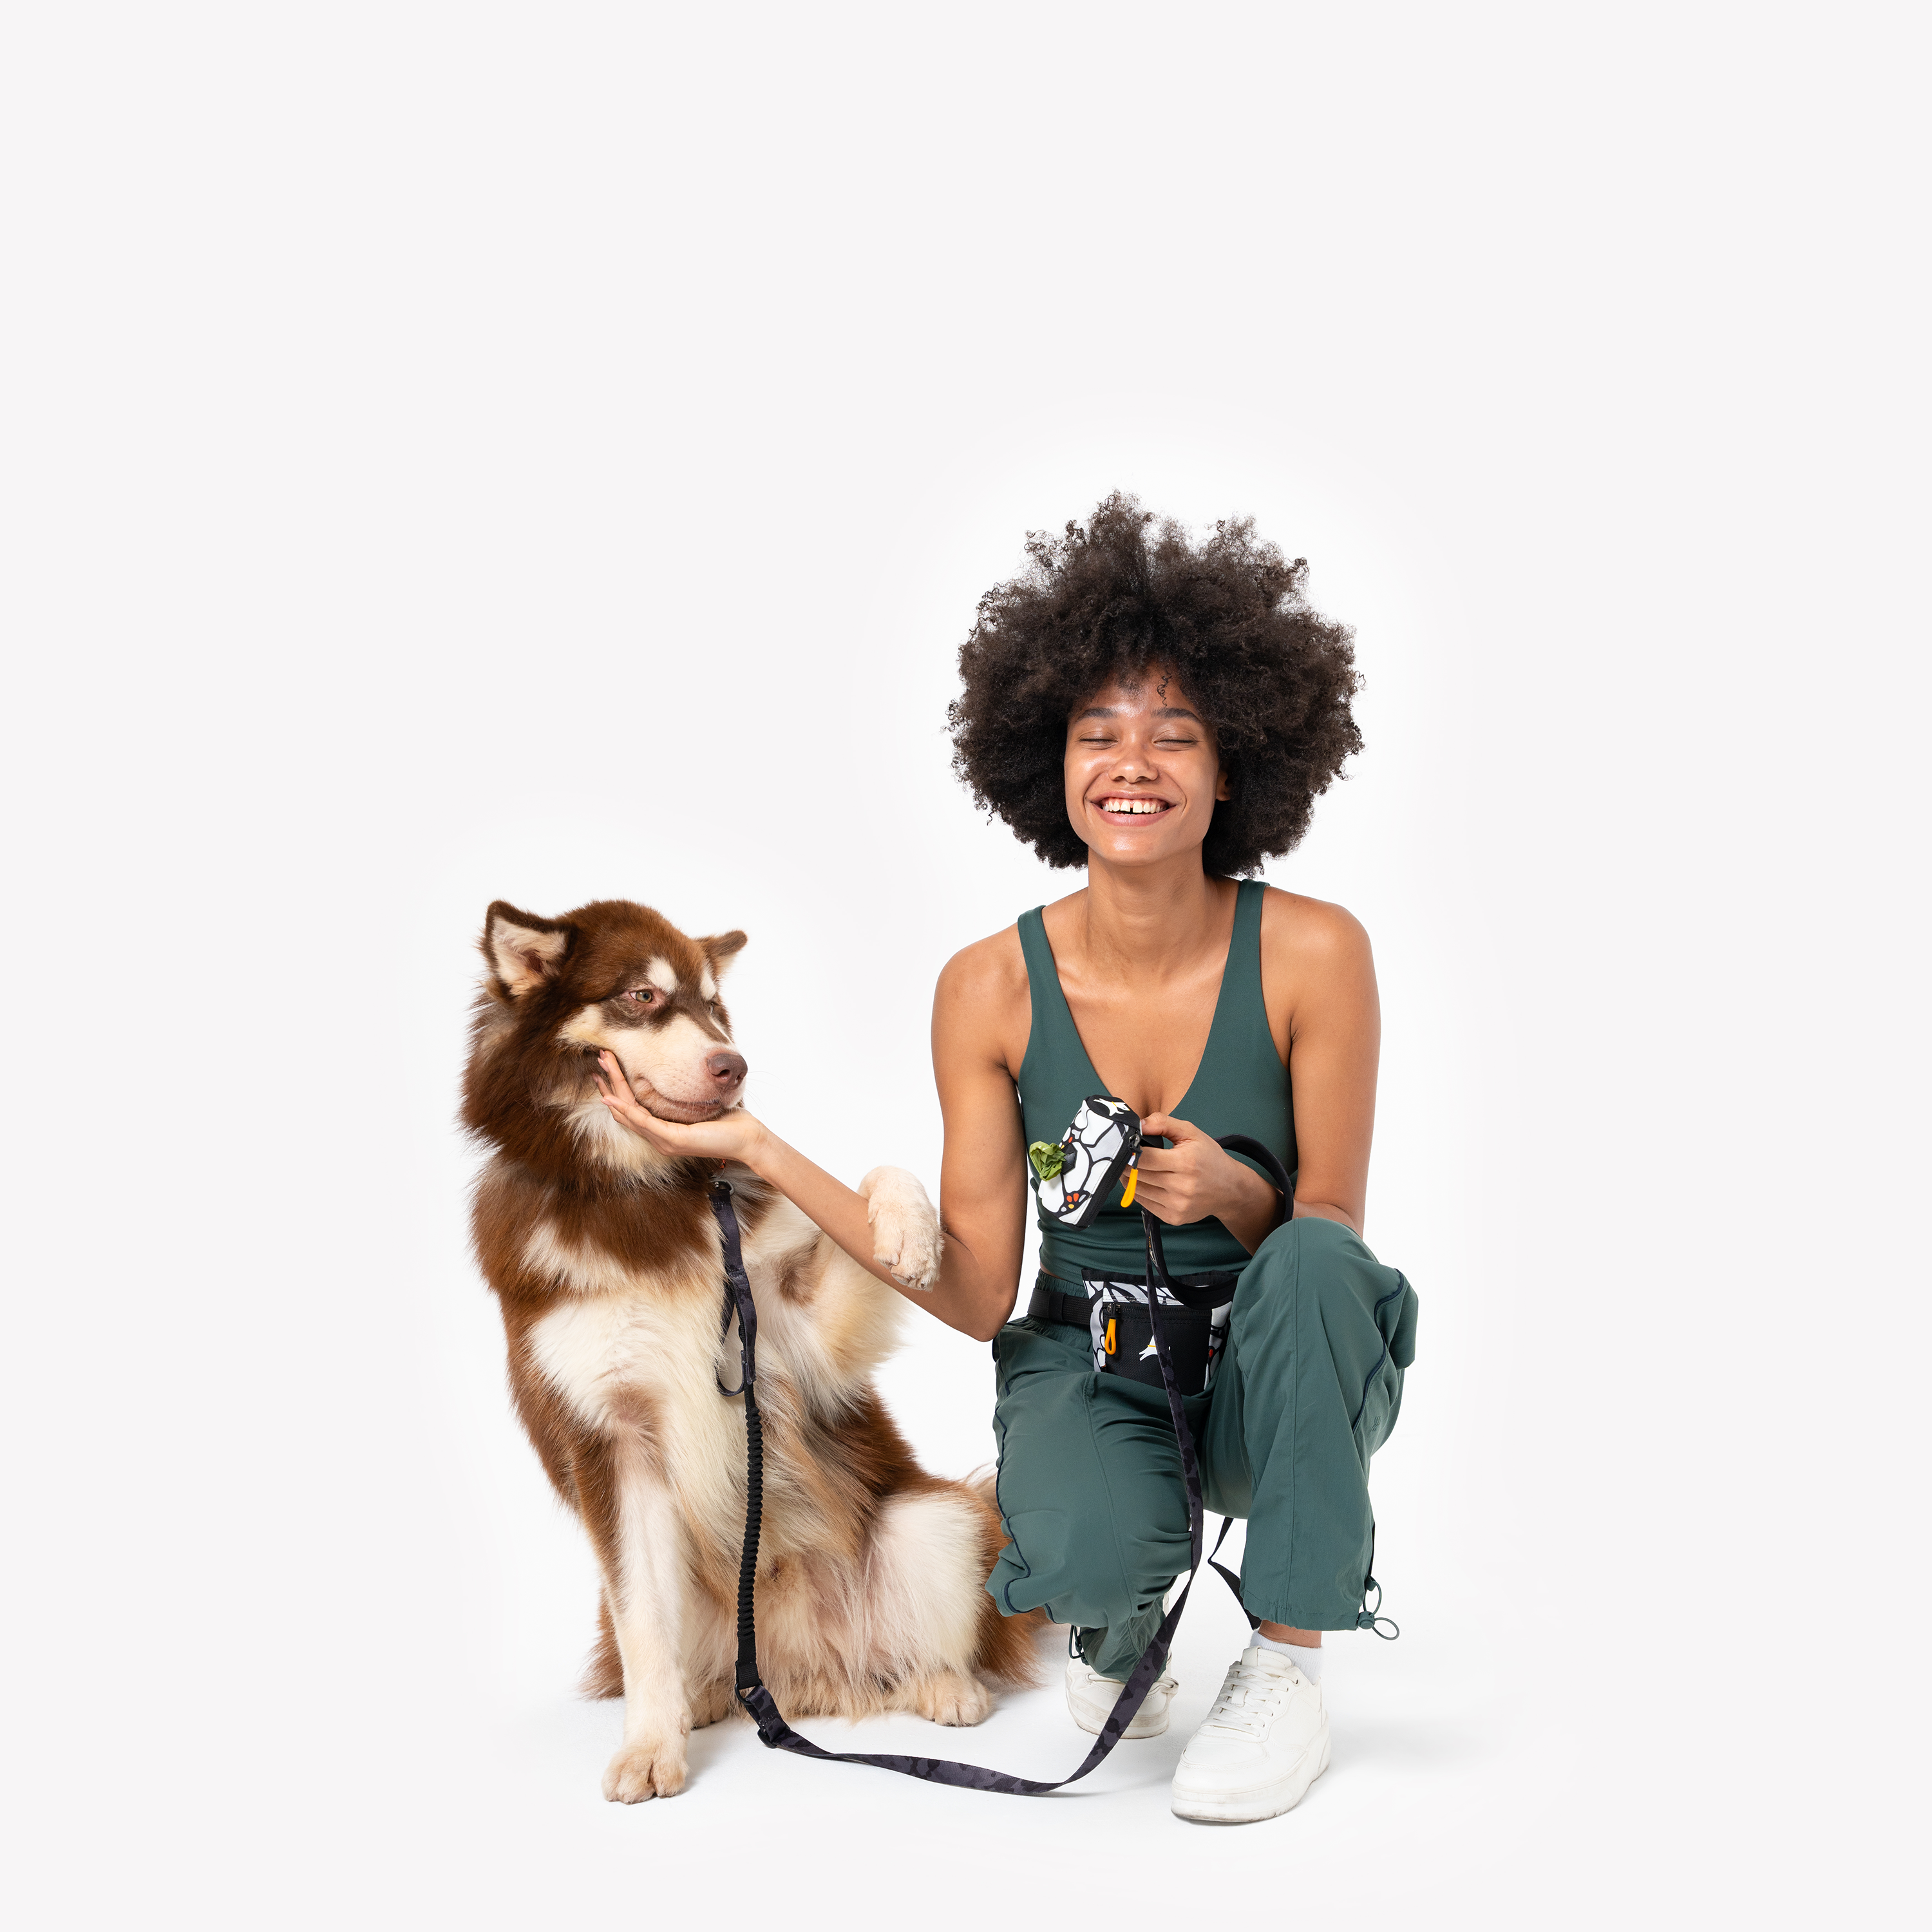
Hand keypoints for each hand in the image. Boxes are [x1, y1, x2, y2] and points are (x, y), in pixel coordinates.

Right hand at [593, 1051, 767, 1166]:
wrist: (747, 1140)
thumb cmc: (728, 1122)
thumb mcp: (699, 1105)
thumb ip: (683, 1097)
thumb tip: (680, 1074)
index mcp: (663, 1131)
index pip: (632, 1110)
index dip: (617, 1089)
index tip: (606, 1069)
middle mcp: (659, 1138)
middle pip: (624, 1110)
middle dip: (610, 1083)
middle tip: (599, 1060)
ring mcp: (663, 1141)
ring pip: (629, 1113)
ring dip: (613, 1089)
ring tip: (601, 1070)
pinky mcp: (672, 1139)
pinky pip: (643, 1122)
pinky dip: (626, 1109)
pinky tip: (612, 1098)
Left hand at [1134, 1113, 1279, 1232]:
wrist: (1230, 1189)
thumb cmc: (1208, 1157)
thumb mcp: (1191, 1132)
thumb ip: (1163, 1123)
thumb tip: (1139, 1124)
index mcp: (1185, 1163)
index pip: (1144, 1158)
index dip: (1131, 1151)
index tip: (1126, 1146)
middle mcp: (1181, 1187)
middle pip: (1138, 1174)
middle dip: (1128, 1164)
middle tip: (1126, 1155)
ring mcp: (1177, 1205)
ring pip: (1137, 1190)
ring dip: (1130, 1178)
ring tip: (1133, 1168)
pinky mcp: (1174, 1218)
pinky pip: (1144, 1204)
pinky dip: (1140, 1192)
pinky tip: (1146, 1182)